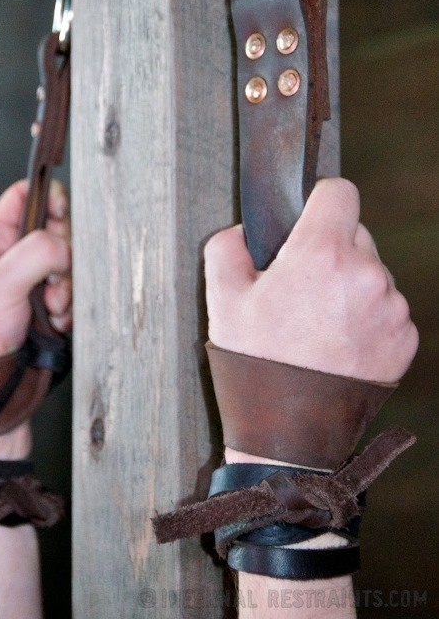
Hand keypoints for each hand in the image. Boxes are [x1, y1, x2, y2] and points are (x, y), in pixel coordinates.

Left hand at [0, 180, 71, 459]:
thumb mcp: (0, 286)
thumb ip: (35, 253)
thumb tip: (64, 246)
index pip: (23, 197)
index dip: (47, 198)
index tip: (62, 213)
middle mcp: (13, 260)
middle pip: (55, 230)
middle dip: (64, 253)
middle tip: (53, 277)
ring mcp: (33, 284)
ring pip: (70, 264)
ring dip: (68, 286)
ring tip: (50, 308)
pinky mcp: (49, 306)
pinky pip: (75, 292)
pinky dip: (72, 306)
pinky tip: (56, 322)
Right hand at [205, 178, 417, 385]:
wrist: (289, 435)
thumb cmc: (254, 366)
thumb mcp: (221, 299)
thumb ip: (228, 245)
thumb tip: (246, 231)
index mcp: (321, 254)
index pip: (340, 191)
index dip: (318, 200)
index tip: (307, 219)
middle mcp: (366, 275)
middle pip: (355, 234)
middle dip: (330, 250)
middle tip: (301, 287)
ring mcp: (390, 308)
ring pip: (372, 273)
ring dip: (351, 285)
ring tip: (318, 323)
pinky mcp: (405, 339)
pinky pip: (386, 308)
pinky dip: (366, 317)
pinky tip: (338, 344)